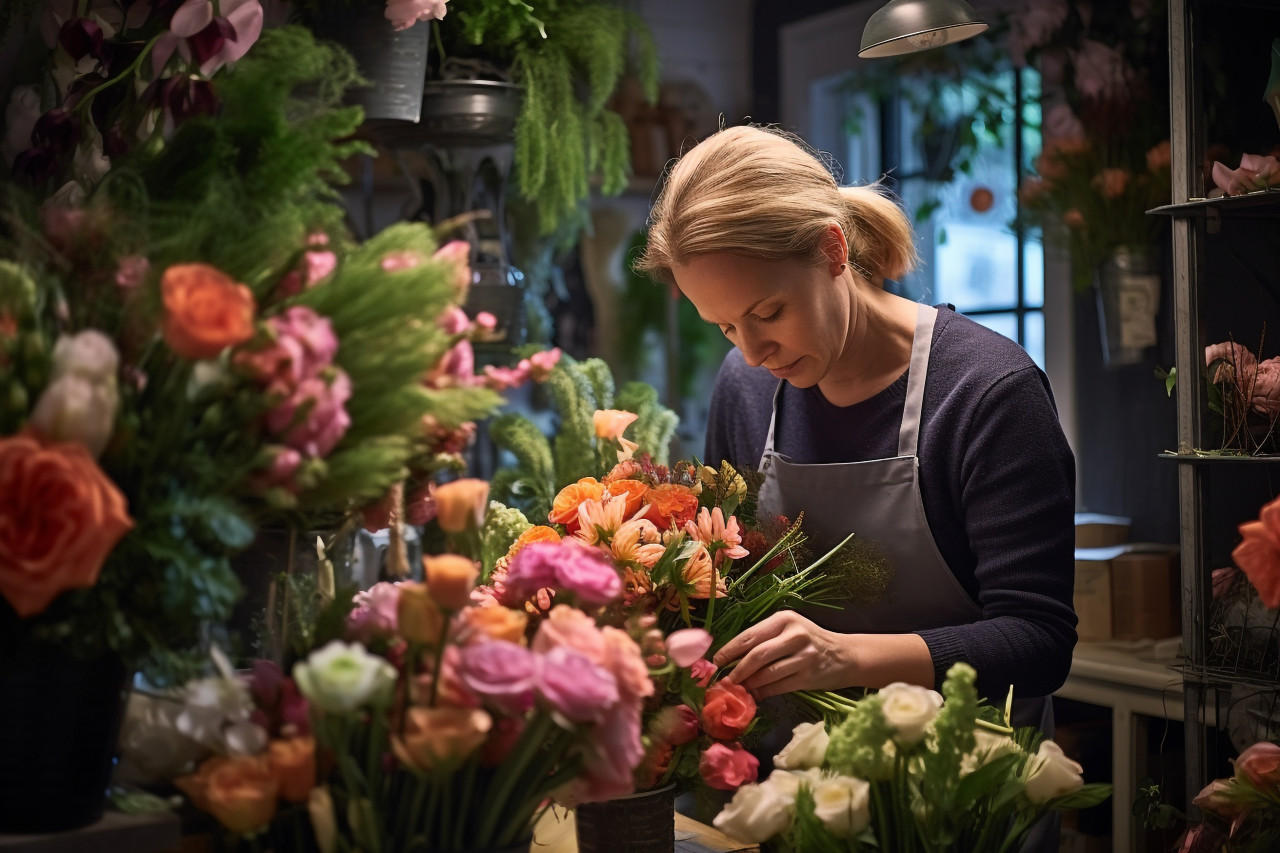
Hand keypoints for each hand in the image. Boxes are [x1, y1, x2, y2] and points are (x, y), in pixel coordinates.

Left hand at [712, 611, 855, 699]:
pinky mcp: (809, 676)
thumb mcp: (789, 631)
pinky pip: (778, 686)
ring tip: (736, 690)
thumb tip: (732, 659)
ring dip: (748, 684)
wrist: (846, 655)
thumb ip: (764, 640)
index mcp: (784, 619)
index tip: (715, 661)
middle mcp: (794, 635)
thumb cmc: (810, 642)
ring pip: (767, 673)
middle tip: (723, 681)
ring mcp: (803, 656)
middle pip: (757, 655)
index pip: (750, 636)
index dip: (730, 650)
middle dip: (736, 670)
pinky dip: (763, 693)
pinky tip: (754, 696)